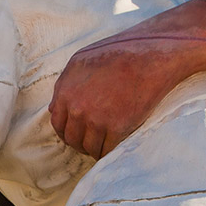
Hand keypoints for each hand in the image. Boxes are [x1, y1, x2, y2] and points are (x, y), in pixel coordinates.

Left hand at [49, 0, 205, 156]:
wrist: (150, 55)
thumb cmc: (118, 53)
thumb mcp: (80, 61)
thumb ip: (64, 85)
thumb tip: (54, 109)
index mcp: (65, 91)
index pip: (58, 124)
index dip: (67, 131)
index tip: (78, 133)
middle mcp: (77, 108)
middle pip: (72, 139)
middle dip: (80, 142)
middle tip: (92, 141)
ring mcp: (96, 119)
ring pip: (89, 148)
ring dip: (95, 149)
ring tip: (104, 144)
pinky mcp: (117, 128)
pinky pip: (107, 150)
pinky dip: (110, 152)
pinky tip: (115, 146)